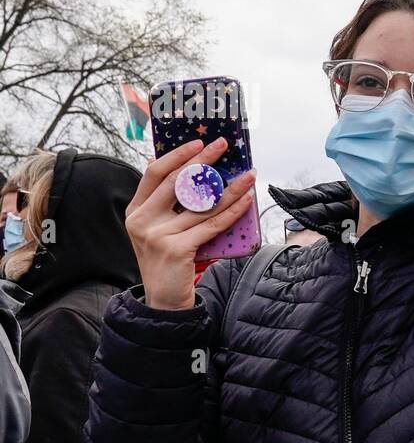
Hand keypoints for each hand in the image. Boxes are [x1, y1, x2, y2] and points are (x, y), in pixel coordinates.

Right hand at [126, 138, 255, 310]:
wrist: (164, 299)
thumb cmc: (168, 260)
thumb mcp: (158, 229)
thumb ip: (166, 204)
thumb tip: (187, 169)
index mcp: (135, 211)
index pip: (155, 173)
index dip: (177, 155)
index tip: (198, 143)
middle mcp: (142, 220)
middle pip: (177, 181)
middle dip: (203, 160)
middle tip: (223, 145)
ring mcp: (157, 235)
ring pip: (201, 204)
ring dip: (230, 187)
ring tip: (248, 175)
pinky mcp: (177, 249)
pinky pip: (212, 225)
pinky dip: (232, 211)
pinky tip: (246, 200)